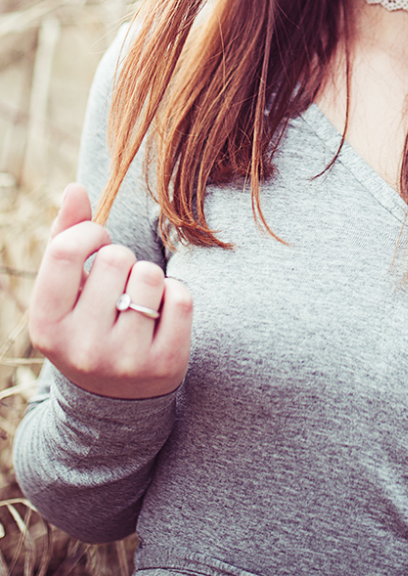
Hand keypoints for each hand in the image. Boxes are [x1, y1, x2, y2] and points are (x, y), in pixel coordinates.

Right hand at [29, 183, 192, 399]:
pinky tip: (159, 315)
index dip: (88, 232)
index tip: (97, 242)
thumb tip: (74, 189)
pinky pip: (181, 297)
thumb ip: (65, 236)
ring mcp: (124, 361)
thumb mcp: (64, 290)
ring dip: (148, 278)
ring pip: (150, 274)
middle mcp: (81, 348)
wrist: (113, 400)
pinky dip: (175, 295)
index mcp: (46, 326)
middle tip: (116, 285)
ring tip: (136, 300)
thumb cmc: (85, 322)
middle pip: (115, 257)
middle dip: (121, 259)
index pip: (65, 251)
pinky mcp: (164, 366)